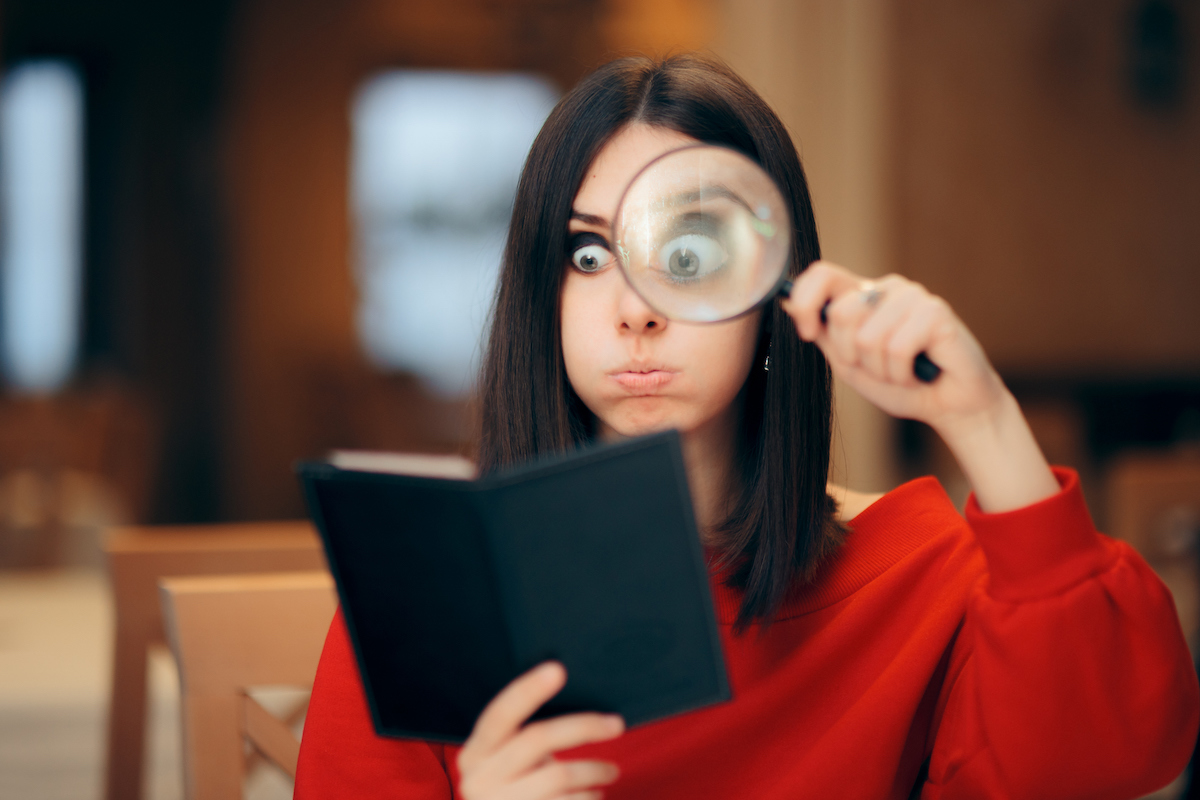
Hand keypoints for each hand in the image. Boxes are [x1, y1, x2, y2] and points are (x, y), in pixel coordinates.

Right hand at [457, 662, 624, 799]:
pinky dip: (591, 796)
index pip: (500, 714)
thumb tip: (564, 689)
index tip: (557, 669)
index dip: (528, 690)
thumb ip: (524, 737)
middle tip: (616, 724)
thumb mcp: (504, 762)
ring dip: (595, 770)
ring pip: (560, 774)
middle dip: (584, 726)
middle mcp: (481, 779)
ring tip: (610, 771)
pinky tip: (595, 795)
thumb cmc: (514, 789)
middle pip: (538, 738)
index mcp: (475, 753)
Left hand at [783, 261, 1059, 511]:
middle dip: (852, 354)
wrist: (948, 406)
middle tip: (877, 367)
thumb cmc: (901, 384)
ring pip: (868, 336)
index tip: (807, 333)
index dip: (805, 301)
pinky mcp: (936, 311)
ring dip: (880, 369)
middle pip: (841, 312)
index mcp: (863, 296)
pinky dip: (902, 373)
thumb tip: (789, 304)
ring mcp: (913, 296)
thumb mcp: (849, 362)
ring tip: (901, 371)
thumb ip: (824, 334)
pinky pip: (896, 347)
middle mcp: (887, 289)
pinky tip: (918, 373)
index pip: (822, 274)